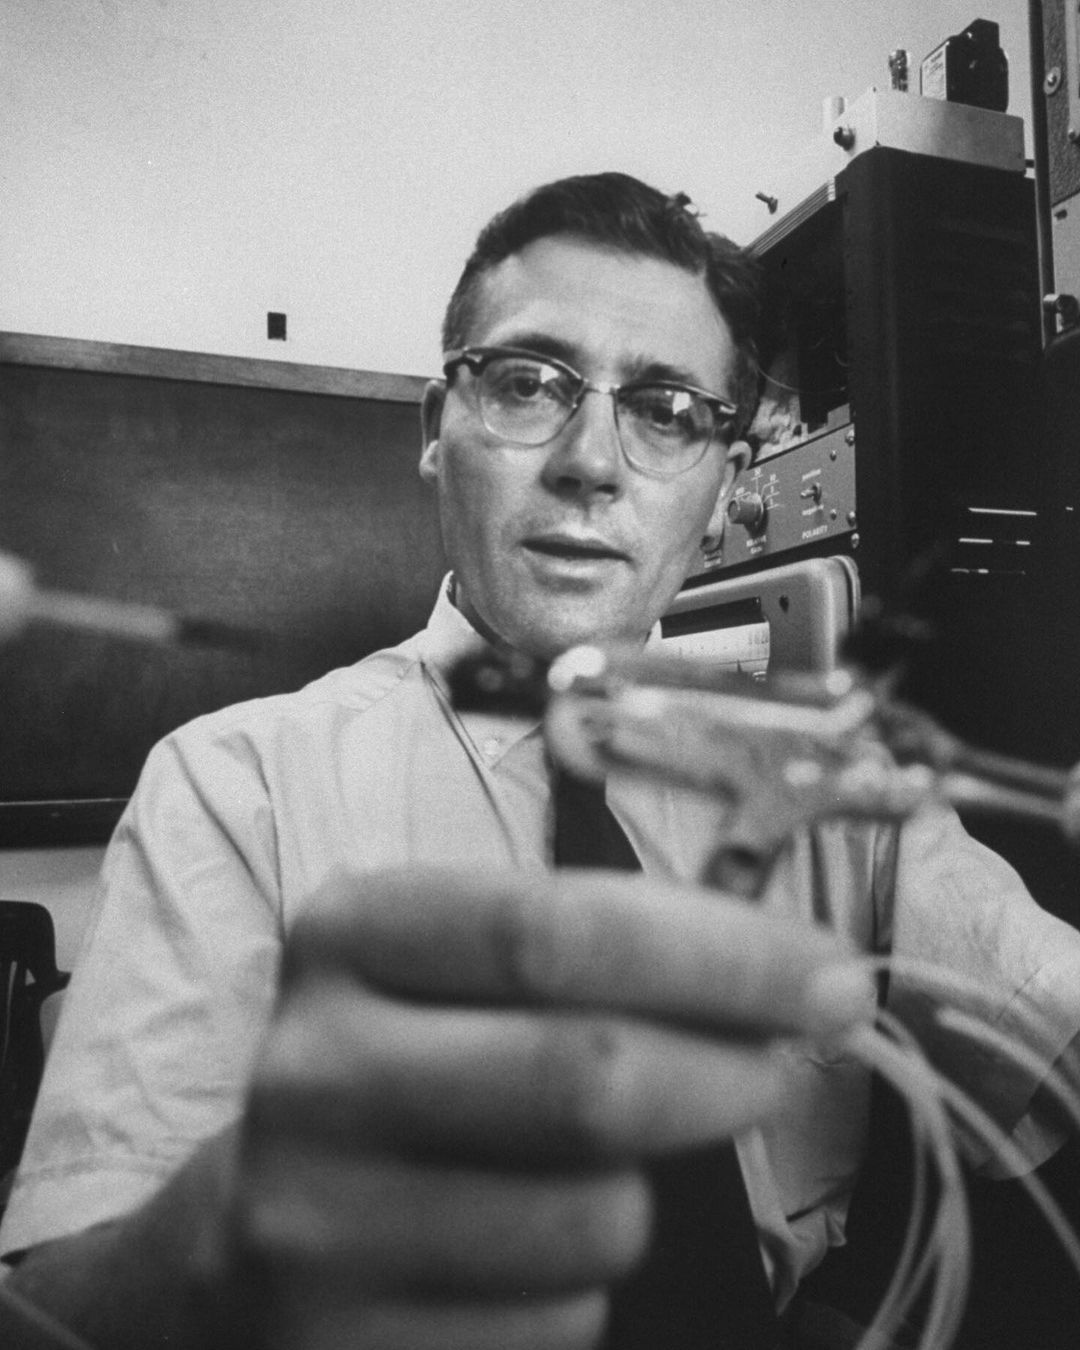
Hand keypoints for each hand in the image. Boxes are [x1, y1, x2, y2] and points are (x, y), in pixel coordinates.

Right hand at [229, 865, 868, 1349]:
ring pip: (595, 1221)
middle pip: (587, 1077)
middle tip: (776, 1069)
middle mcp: (317, 1070)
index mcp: (351, 935)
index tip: (830, 977)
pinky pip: (558, 1327)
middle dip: (729, 1074)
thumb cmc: (405, 1067)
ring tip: (594, 1174)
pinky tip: (524, 1260)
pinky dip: (583, 1293)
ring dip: (646, 1200)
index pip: (558, 930)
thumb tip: (796, 980)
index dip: (722, 954)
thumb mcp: (456, 971)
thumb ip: (593, 956)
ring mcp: (317, 1224)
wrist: (254, 1232)